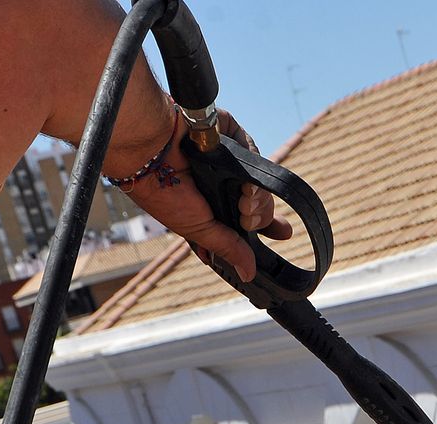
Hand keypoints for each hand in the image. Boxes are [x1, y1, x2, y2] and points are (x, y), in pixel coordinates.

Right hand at [121, 106, 289, 282]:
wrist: (151, 152)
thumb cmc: (164, 191)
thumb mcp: (199, 230)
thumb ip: (228, 248)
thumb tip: (248, 273)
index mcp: (213, 206)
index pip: (250, 220)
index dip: (268, 225)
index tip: (285, 233)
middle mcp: (222, 184)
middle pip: (261, 205)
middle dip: (259, 217)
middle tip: (245, 219)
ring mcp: (228, 160)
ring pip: (261, 184)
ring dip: (258, 199)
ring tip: (242, 200)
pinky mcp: (230, 137)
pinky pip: (255, 155)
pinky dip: (254, 171)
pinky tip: (244, 182)